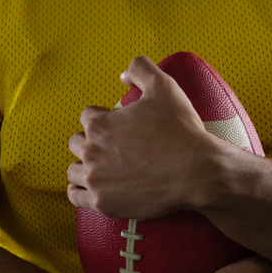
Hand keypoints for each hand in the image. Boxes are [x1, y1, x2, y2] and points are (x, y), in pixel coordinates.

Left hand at [67, 55, 215, 218]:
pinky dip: (80, 191)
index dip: (103, 117)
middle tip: (112, 148)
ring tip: (100, 168)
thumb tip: (123, 75)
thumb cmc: (181, 130)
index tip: (117, 126)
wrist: (197, 172)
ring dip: (84, 167)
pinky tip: (90, 187)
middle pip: (77, 143)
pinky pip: (75, 197)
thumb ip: (140, 69)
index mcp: (100, 124)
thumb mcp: (164, 86)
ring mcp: (96, 179)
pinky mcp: (103, 204)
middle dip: (92, 142)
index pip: (88, 116)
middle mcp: (92, 151)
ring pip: (74, 170)